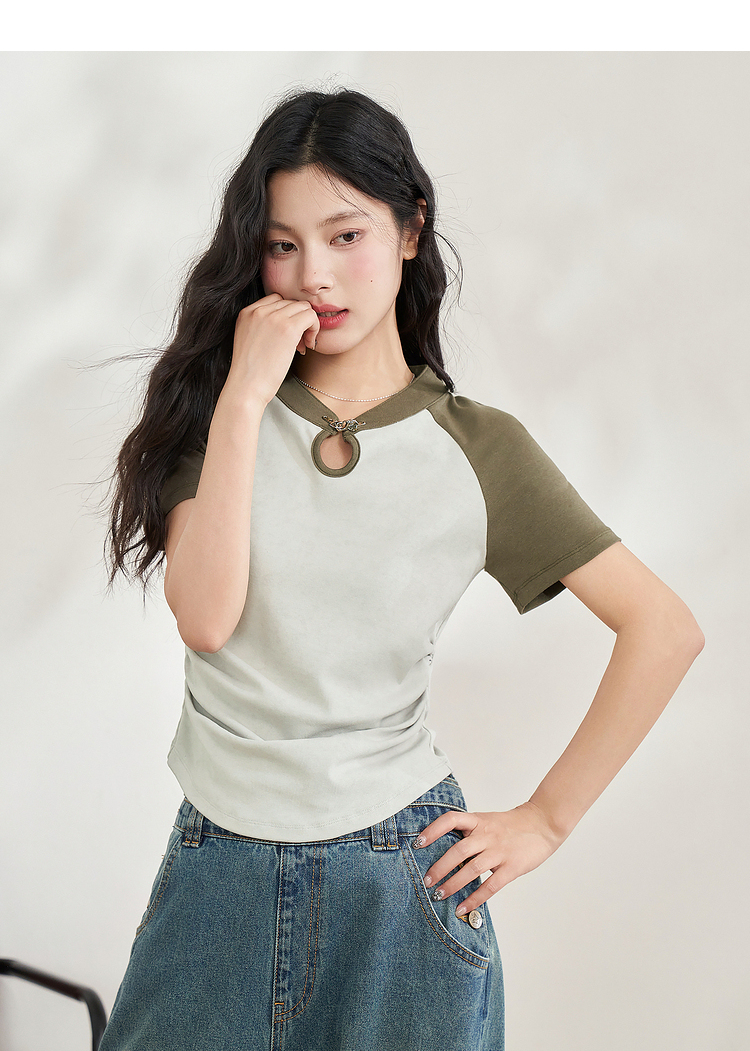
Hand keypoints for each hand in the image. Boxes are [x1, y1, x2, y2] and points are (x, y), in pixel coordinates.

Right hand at [225, 294, 319, 406]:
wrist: (246, 387)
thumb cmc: (250, 373)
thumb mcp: (249, 341)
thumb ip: (262, 327)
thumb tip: (287, 323)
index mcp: (247, 312)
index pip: (276, 300)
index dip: (286, 316)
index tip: (287, 337)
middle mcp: (259, 310)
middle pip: (290, 302)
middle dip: (297, 321)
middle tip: (297, 344)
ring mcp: (273, 318)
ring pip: (303, 307)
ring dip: (307, 325)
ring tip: (301, 346)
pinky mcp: (288, 328)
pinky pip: (311, 316)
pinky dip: (314, 329)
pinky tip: (307, 346)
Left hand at [414, 802, 564, 915]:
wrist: (543, 823)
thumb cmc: (513, 826)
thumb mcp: (488, 821)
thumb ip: (471, 834)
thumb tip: (448, 853)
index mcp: (479, 821)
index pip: (451, 820)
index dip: (433, 830)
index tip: (418, 843)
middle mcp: (487, 835)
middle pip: (458, 850)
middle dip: (439, 867)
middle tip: (426, 881)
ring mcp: (500, 851)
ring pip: (472, 869)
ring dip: (453, 884)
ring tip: (439, 895)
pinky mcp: (512, 867)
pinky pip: (490, 885)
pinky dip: (475, 898)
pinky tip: (463, 907)